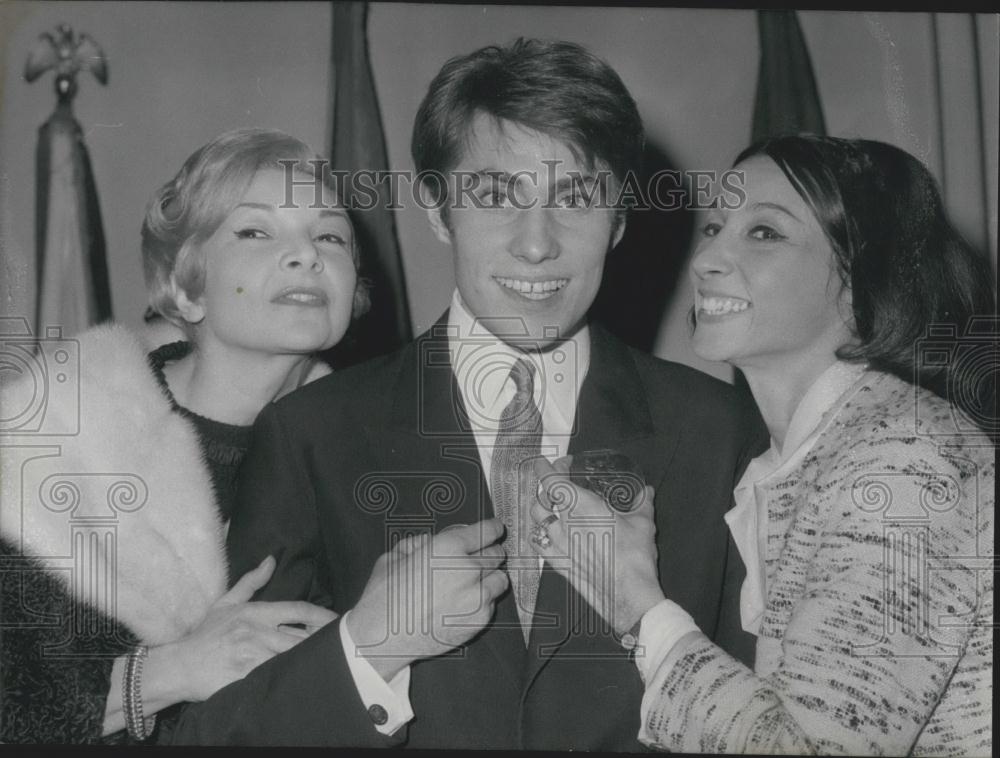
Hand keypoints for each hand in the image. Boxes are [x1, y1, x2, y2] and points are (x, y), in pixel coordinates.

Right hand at [161, 555, 338, 700]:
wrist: (179, 666)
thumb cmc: (205, 635)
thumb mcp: (226, 603)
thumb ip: (251, 582)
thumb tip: (271, 560)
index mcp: (255, 613)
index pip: (299, 610)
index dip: (323, 615)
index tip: (337, 620)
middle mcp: (257, 632)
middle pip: (302, 636)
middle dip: (323, 640)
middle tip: (343, 643)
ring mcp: (252, 655)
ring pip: (293, 656)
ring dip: (311, 659)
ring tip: (331, 660)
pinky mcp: (247, 677)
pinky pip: (277, 676)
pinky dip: (292, 676)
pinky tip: (306, 678)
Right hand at [347, 519, 507, 679]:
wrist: (381, 639)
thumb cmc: (384, 597)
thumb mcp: (394, 557)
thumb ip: (419, 543)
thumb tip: (432, 541)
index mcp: (447, 548)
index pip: (487, 531)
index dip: (493, 528)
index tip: (496, 529)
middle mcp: (467, 570)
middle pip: (497, 554)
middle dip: (490, 552)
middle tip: (481, 556)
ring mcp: (476, 597)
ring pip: (500, 579)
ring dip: (491, 577)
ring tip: (475, 581)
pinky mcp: (478, 620)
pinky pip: (492, 604)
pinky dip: (484, 601)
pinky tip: (466, 603)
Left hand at [530, 456, 664, 634]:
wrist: (628, 595)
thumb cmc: (635, 557)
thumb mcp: (643, 523)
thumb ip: (642, 503)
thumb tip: (646, 491)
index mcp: (582, 506)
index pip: (551, 480)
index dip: (546, 467)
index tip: (550, 463)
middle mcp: (564, 523)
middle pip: (540, 497)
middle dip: (545, 486)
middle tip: (556, 482)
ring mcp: (558, 544)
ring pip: (535, 519)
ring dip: (539, 507)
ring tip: (548, 505)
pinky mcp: (557, 563)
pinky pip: (538, 543)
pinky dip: (539, 532)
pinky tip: (546, 532)